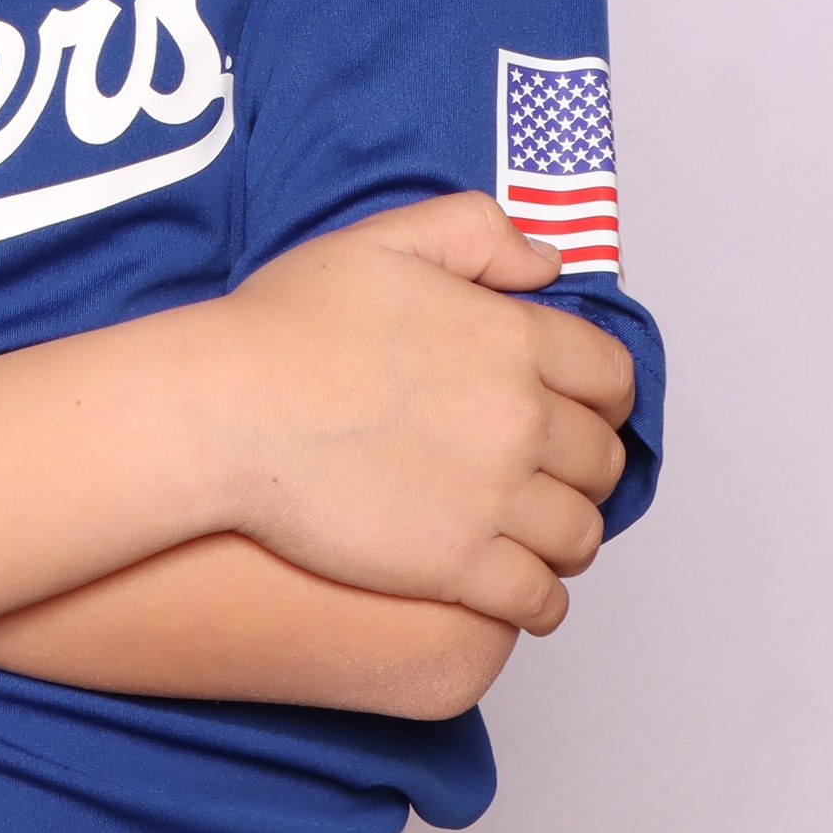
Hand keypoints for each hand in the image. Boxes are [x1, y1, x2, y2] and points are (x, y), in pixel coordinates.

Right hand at [196, 193, 636, 633]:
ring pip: (580, 534)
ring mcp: (491, 497)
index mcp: (509, 339)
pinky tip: (520, 592)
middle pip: (602, 461)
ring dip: (569, 536)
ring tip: (539, 536)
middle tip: (555, 476)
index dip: (605, 399)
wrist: (222, 411)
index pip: (611, 378)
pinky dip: (542, 600)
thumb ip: (475, 231)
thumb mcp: (381, 239)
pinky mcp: (456, 564)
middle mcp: (517, 419)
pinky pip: (539, 597)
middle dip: (587, 471)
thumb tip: (545, 263)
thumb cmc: (281, 328)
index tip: (586, 413)